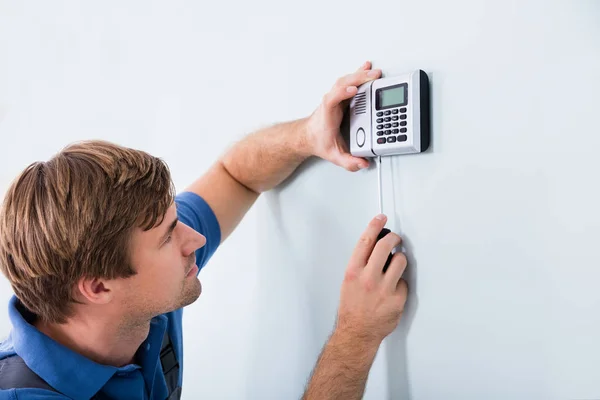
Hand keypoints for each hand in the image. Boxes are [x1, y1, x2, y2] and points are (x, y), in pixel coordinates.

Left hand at [306, 61, 381, 171]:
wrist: (307, 136)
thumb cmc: (318, 141)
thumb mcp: (333, 155)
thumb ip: (348, 162)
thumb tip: (362, 163)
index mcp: (328, 113)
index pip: (333, 99)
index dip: (343, 93)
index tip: (353, 90)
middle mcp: (330, 101)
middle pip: (342, 85)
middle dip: (358, 79)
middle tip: (373, 76)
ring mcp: (335, 97)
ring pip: (346, 81)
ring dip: (359, 75)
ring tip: (374, 72)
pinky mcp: (339, 96)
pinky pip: (348, 81)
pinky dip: (357, 74)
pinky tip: (365, 68)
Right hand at [335, 214, 407, 344]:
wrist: (357, 332)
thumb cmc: (352, 307)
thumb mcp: (349, 281)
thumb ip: (361, 263)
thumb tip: (375, 246)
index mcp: (353, 271)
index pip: (365, 241)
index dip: (374, 225)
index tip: (381, 218)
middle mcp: (368, 278)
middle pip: (386, 246)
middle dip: (394, 238)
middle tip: (396, 239)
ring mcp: (384, 288)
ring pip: (400, 261)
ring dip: (399, 260)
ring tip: (394, 267)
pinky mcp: (397, 299)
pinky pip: (403, 282)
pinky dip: (399, 284)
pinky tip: (392, 291)